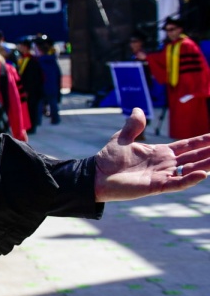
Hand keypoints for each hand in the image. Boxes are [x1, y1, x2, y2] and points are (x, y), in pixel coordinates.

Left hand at [93, 108, 209, 200]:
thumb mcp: (122, 138)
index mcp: (161, 152)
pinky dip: (190, 178)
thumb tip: (138, 109)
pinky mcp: (156, 186)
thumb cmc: (108, 159)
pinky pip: (177, 183)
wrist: (96, 175)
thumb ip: (133, 125)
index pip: (188, 146)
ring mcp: (162, 175)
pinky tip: (203, 173)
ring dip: (207, 164)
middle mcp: (166, 164)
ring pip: (191, 169)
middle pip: (195, 157)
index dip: (203, 141)